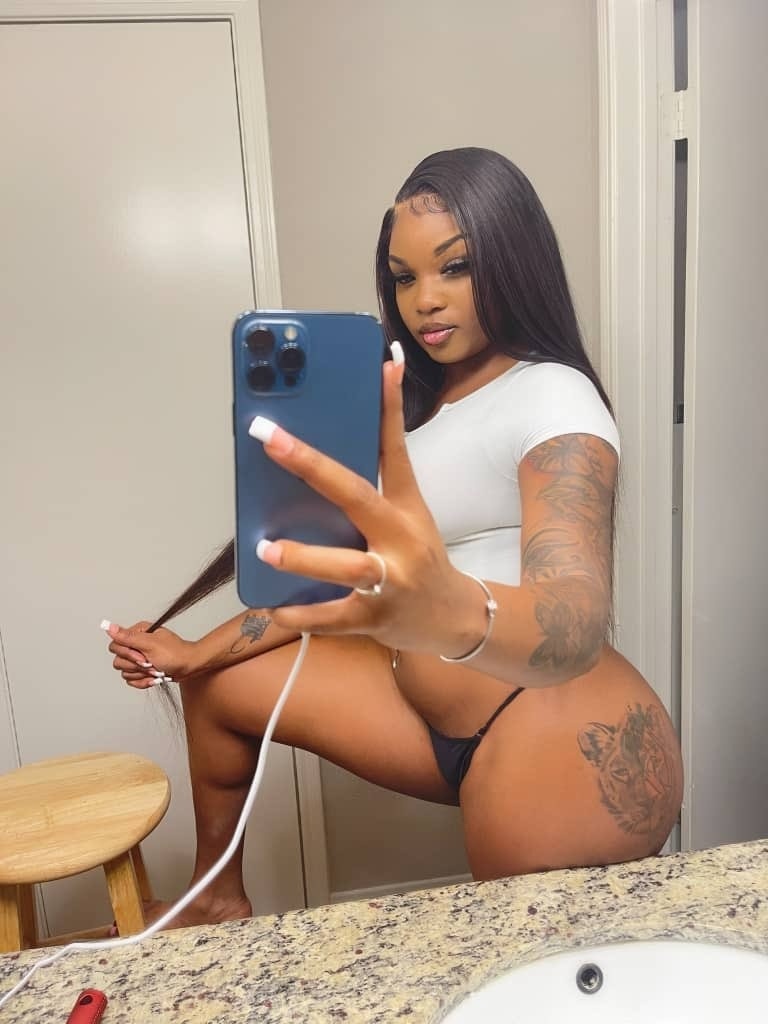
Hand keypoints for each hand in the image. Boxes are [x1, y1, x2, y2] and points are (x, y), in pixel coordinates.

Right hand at [105, 620, 195, 688]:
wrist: (189, 666)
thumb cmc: (175, 653)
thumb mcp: (150, 644)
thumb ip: (128, 637)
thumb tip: (109, 627)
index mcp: (137, 633)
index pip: (115, 646)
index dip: (128, 655)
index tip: (143, 657)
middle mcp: (136, 644)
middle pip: (118, 661)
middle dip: (136, 666)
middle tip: (152, 664)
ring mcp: (139, 658)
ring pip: (125, 672)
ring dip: (142, 674)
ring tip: (156, 670)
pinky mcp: (142, 670)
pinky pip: (132, 680)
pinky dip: (143, 681)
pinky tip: (154, 678)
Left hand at [251, 358, 486, 658]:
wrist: (455, 619)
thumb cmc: (419, 559)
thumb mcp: (408, 516)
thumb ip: (373, 484)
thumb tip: (334, 447)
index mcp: (406, 507)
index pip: (396, 448)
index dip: (388, 407)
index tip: (379, 365)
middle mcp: (400, 539)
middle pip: (359, 496)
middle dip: (312, 465)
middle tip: (270, 438)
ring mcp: (390, 581)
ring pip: (347, 567)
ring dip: (304, 558)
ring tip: (264, 548)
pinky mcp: (375, 619)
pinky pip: (331, 617)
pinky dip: (300, 615)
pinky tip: (272, 605)